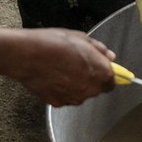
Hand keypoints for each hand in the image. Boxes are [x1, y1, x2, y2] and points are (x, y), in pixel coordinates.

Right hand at [0, 27, 116, 106]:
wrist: (28, 55)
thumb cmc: (55, 43)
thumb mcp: (82, 38)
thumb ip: (100, 50)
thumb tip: (110, 57)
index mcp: (101, 72)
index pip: (112, 82)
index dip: (106, 75)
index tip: (100, 70)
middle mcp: (91, 89)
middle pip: (96, 89)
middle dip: (90, 79)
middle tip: (77, 65)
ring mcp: (74, 98)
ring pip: (80, 94)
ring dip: (76, 85)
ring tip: (62, 69)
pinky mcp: (58, 103)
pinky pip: (64, 97)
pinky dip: (61, 90)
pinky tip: (53, 77)